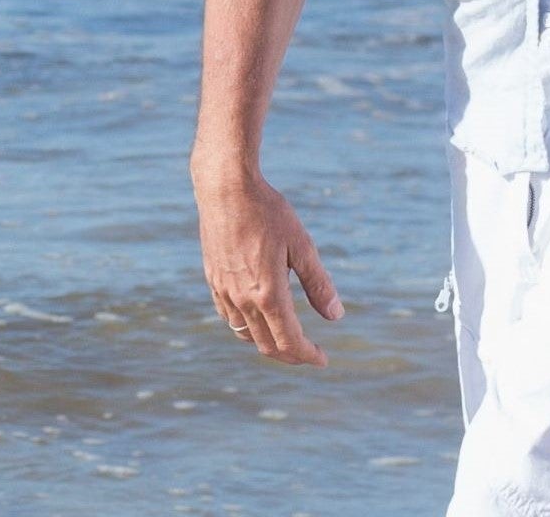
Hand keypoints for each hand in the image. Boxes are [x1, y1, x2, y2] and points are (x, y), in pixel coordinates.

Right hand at [195, 167, 342, 365]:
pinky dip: (247, 329)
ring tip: (287, 338)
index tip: (323, 359)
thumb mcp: (302, 245)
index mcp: (268, 294)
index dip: (308, 356)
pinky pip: (230, 318)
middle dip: (291, 355)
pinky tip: (259, 318)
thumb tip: (336, 317)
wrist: (226, 189)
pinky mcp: (213, 280)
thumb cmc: (268, 212)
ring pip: (246, 335)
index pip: (290, 342)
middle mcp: (243, 299)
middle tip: (310, 353)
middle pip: (267, 345)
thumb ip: (318, 284)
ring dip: (268, 344)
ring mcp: (224, 291)